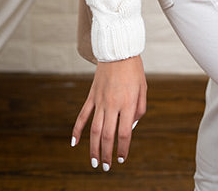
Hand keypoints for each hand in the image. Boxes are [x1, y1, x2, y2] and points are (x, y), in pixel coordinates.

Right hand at [71, 55, 146, 170]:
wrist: (119, 49)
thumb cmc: (134, 70)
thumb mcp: (143, 89)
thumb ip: (139, 110)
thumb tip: (130, 127)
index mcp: (128, 103)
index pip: (124, 133)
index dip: (122, 149)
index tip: (121, 159)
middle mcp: (112, 104)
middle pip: (107, 136)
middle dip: (106, 154)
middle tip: (106, 167)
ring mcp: (100, 100)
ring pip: (94, 130)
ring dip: (93, 148)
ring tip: (94, 162)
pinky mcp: (91, 95)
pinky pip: (82, 115)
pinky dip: (77, 130)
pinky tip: (74, 143)